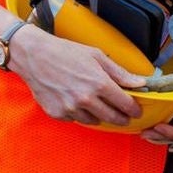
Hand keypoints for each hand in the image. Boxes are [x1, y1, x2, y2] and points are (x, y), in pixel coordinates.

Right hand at [8, 27, 143, 126]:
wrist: (33, 55)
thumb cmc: (64, 52)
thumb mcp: (96, 56)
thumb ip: (120, 72)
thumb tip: (139, 83)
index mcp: (99, 83)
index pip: (125, 104)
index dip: (134, 109)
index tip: (136, 110)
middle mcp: (85, 99)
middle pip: (112, 117)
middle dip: (121, 117)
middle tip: (124, 115)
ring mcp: (70, 108)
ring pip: (94, 120)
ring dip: (99, 115)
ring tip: (97, 105)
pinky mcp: (57, 113)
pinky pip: (75, 119)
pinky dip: (79, 114)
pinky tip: (76, 102)